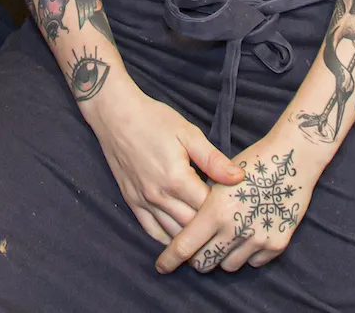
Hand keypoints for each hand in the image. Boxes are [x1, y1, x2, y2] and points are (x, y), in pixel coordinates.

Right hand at [84, 83, 242, 245]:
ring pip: (172, 233)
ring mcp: (143, 201)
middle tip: (224, 222)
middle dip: (209, 227)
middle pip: (191, 226)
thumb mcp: (189, 133)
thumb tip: (239, 177)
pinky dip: (167, 239)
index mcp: (177, 179)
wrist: (116, 115)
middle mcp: (159, 196)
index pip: (207, 208)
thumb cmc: (154, 120)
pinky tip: (180, 239)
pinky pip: (151, 231)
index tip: (234, 205)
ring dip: (190, 237)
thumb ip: (213, 160)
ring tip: (206, 235)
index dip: (223, 209)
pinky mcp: (132, 202)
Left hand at [157, 137, 322, 275]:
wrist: (294, 157)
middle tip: (199, 249)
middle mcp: (235, 228)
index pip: (185, 246)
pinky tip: (248, 235)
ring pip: (229, 265)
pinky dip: (248, 253)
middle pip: (205, 262)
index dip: (170, 259)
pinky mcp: (277, 243)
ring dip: (224, 256)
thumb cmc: (254, 161)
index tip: (162, 265)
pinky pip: (253, 262)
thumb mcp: (219, 176)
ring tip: (227, 237)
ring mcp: (258, 238)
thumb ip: (202, 203)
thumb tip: (187, 224)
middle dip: (197, 259)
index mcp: (216, 210)